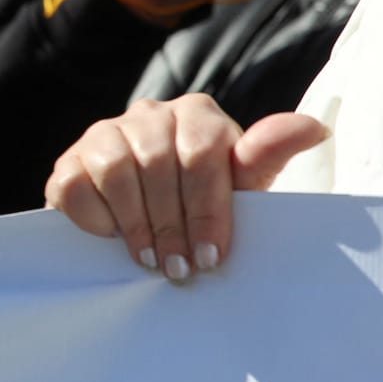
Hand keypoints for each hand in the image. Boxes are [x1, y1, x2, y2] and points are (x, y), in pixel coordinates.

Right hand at [45, 93, 329, 280]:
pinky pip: (75, 184)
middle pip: (157, 163)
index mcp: (197, 114)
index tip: (211, 255)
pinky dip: (95, 217)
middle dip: (171, 224)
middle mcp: (149, 113)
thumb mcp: (239, 187)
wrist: (146, 219)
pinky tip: (112, 238)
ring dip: (134, 223)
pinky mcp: (68, 160)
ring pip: (115, 170)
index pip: (202, 153)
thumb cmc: (204, 203)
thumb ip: (266, 157)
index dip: (206, 209)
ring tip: (149, 259)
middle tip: (180, 268)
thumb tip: (313, 128)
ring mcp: (104, 132)